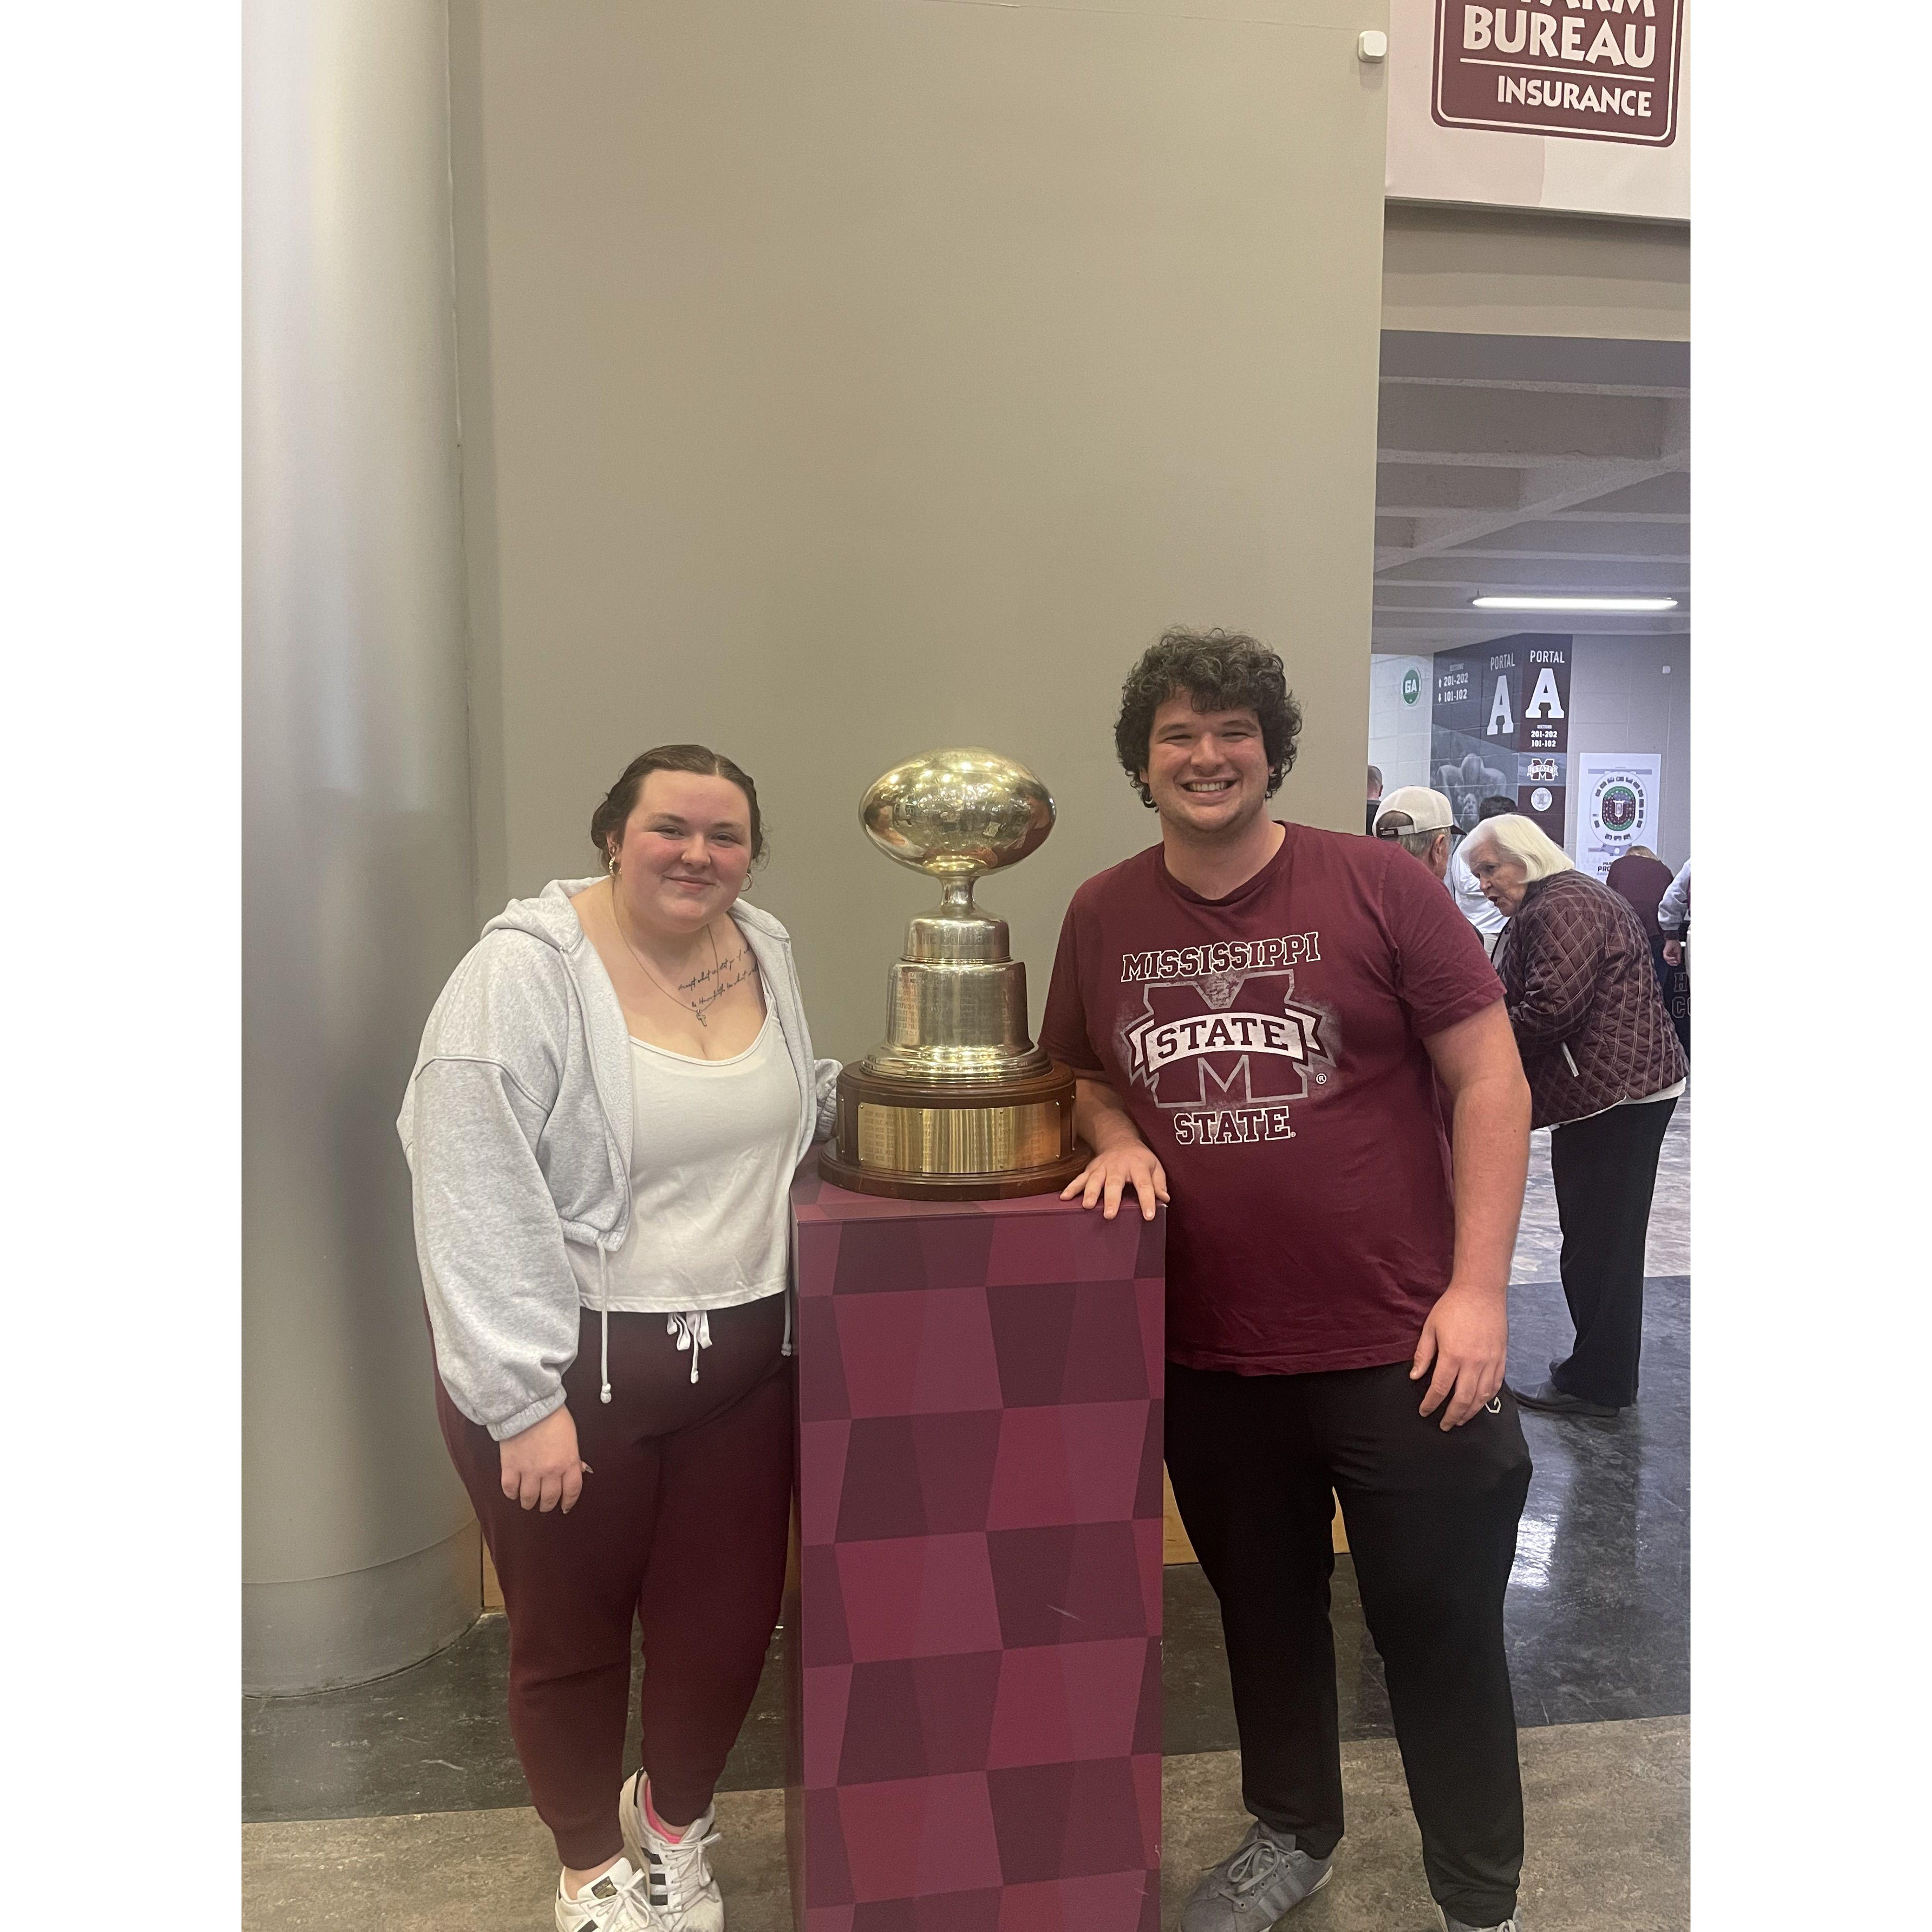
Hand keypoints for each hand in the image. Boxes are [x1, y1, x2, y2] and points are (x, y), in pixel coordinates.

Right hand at [499, 1404, 590, 1512]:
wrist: (528, 1405)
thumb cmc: (552, 1416)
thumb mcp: (571, 1436)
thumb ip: (573, 1457)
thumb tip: (578, 1469)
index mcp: (568, 1462)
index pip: (572, 1491)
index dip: (569, 1502)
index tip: (565, 1506)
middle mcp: (549, 1471)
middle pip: (549, 1499)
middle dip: (548, 1505)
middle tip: (545, 1505)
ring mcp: (529, 1471)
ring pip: (529, 1498)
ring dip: (529, 1503)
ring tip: (528, 1501)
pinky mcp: (510, 1467)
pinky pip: (510, 1489)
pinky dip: (511, 1494)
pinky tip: (514, 1492)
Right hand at [1060, 1143, 1168, 1221]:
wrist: (1119, 1140)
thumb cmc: (1139, 1158)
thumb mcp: (1154, 1166)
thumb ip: (1159, 1183)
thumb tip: (1164, 1198)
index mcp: (1138, 1166)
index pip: (1144, 1184)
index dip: (1147, 1200)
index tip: (1149, 1215)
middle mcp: (1118, 1166)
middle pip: (1115, 1182)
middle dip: (1112, 1198)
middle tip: (1110, 1214)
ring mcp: (1102, 1167)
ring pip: (1095, 1179)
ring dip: (1091, 1193)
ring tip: (1087, 1206)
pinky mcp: (1091, 1169)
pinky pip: (1080, 1178)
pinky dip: (1072, 1188)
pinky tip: (1065, 1198)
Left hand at [1410, 1281, 1508, 1429]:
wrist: (1481, 1291)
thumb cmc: (1452, 1307)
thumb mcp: (1430, 1327)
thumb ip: (1423, 1354)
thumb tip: (1414, 1376)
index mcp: (1453, 1356)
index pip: (1440, 1389)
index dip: (1431, 1404)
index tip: (1424, 1411)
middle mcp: (1473, 1363)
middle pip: (1462, 1399)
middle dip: (1451, 1416)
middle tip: (1443, 1425)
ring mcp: (1490, 1362)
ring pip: (1482, 1397)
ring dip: (1470, 1412)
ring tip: (1460, 1420)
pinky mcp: (1501, 1358)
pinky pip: (1496, 1385)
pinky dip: (1487, 1398)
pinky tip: (1479, 1403)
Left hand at [1662, 939, 1681, 965]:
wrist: (1674, 940)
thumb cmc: (1676, 945)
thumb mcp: (1678, 952)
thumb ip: (1678, 957)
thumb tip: (1678, 962)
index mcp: (1672, 955)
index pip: (1671, 961)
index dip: (1674, 963)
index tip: (1677, 963)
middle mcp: (1669, 955)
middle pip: (1669, 962)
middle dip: (1672, 964)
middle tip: (1676, 963)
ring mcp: (1666, 954)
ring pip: (1667, 960)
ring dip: (1671, 962)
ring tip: (1675, 961)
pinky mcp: (1665, 952)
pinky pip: (1666, 957)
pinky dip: (1670, 959)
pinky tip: (1673, 958)